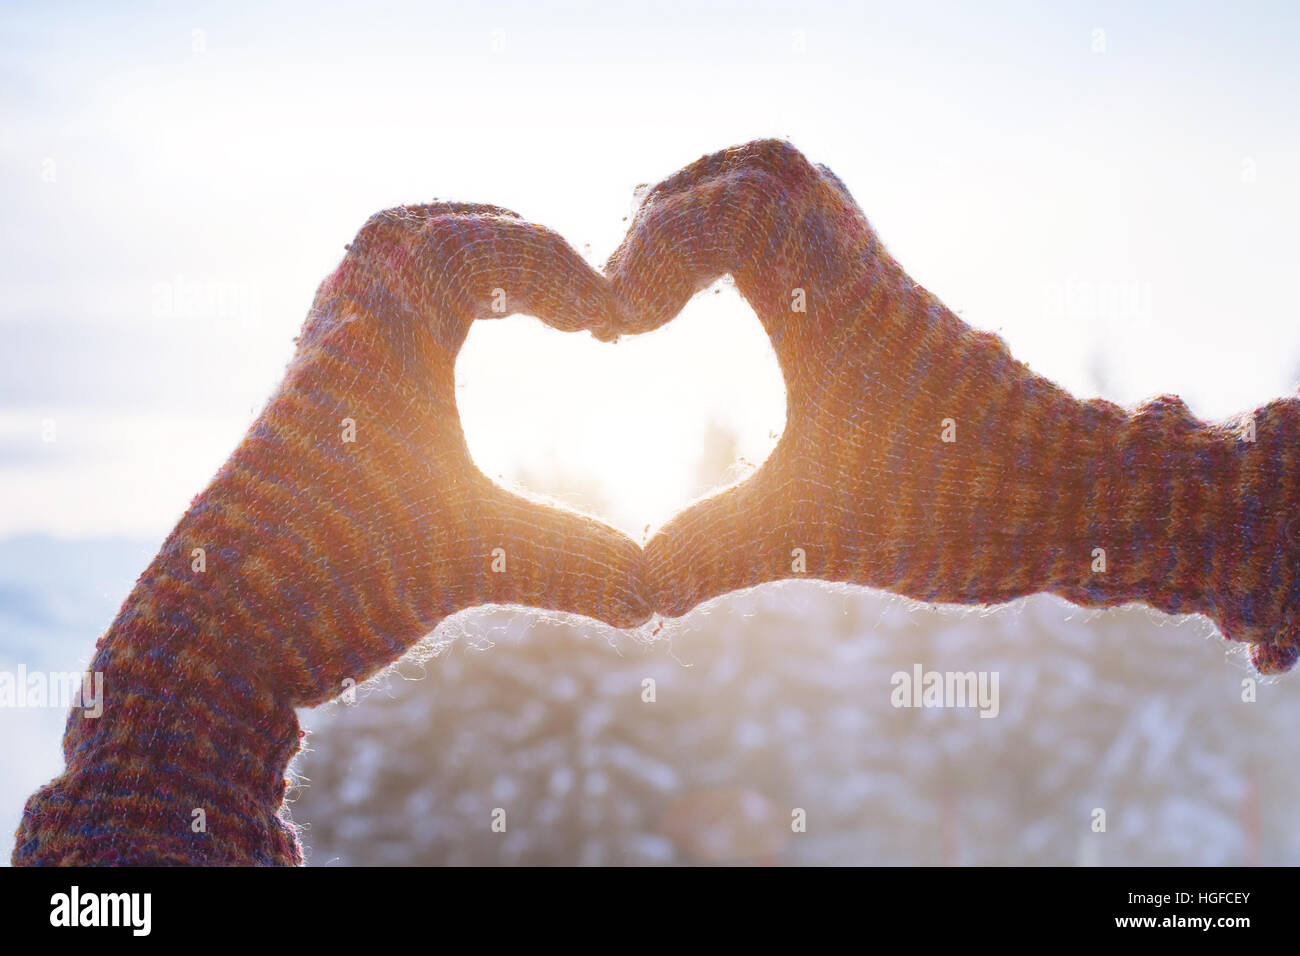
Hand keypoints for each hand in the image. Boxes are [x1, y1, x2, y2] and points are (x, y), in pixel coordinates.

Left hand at [15, 203, 649, 864]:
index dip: (555, 263)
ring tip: (513, 299)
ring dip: (445, 265)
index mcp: (380, 337)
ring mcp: (313, 367)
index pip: (474, 244)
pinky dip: (411, 309)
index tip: (607, 318)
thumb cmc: (331, 582)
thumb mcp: (471, 560)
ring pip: (371, 268)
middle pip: (408, 230)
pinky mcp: (302, 406)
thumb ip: (575, 564)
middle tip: (561, 281)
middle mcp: (338, 333)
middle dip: (497, 236)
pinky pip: (354, 315)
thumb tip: (661, 595)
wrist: (210, 637)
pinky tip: (451, 356)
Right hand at [605, 139, 1299, 673]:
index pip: (730, 205)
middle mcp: (856, 268)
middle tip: (635, 291)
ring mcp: (878, 280)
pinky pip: (818, 226)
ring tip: (667, 287)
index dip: (652, 245)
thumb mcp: (816, 534)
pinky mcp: (891, 305)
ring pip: (796, 187)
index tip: (623, 327)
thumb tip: (633, 592)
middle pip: (764, 167)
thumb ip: (713, 554)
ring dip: (717, 214)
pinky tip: (730, 308)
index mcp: (832, 303)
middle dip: (676, 210)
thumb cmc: (963, 508)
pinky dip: (758, 239)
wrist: (1077, 497)